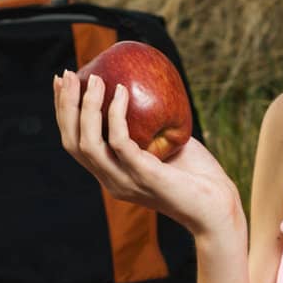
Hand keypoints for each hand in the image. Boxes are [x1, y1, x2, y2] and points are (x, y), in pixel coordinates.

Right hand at [53, 69, 243, 239]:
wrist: (218, 209)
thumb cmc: (197, 176)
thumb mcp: (165, 145)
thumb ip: (149, 126)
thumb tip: (141, 86)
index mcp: (111, 175)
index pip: (75, 143)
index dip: (64, 112)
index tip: (64, 81)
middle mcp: (112, 181)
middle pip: (73, 143)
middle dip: (66, 106)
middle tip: (71, 74)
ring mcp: (126, 181)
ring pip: (88, 144)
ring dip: (86, 108)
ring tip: (94, 79)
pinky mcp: (145, 177)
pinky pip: (120, 142)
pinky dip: (116, 115)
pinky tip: (121, 91)